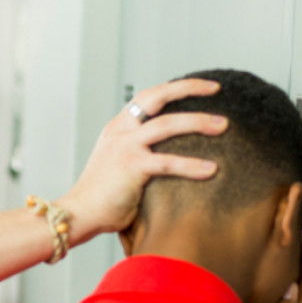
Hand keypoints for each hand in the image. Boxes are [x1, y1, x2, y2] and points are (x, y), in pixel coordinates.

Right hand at [56, 79, 227, 243]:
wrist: (78, 214)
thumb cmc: (102, 198)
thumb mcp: (121, 165)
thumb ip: (142, 155)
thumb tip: (176, 159)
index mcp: (117, 127)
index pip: (148, 97)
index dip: (175, 88)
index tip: (200, 87)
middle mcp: (120, 130)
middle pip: (157, 96)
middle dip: (188, 88)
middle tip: (215, 88)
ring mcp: (124, 146)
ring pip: (167, 124)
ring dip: (198, 121)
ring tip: (223, 125)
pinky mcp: (130, 166)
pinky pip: (168, 162)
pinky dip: (191, 165)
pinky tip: (211, 169)